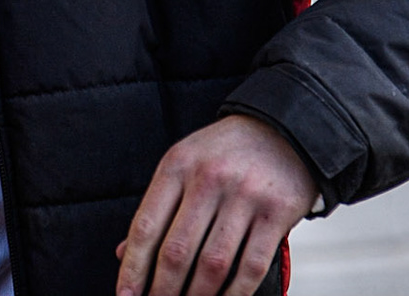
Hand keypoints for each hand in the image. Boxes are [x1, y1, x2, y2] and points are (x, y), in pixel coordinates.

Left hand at [114, 114, 316, 295]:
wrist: (284, 128)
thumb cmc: (224, 152)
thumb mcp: (183, 164)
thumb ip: (158, 208)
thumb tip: (125, 254)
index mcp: (176, 165)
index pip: (146, 226)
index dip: (133, 267)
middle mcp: (208, 179)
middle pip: (177, 251)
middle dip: (162, 290)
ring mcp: (244, 196)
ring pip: (213, 264)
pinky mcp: (276, 213)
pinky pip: (251, 266)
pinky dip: (235, 294)